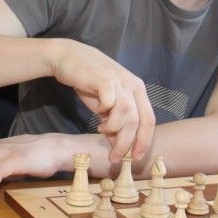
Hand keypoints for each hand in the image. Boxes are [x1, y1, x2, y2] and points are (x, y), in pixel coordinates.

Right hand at [49, 39, 155, 163]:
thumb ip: (114, 125)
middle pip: (138, 121)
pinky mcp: (103, 79)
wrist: (69, 58)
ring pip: (127, 114)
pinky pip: (111, 102)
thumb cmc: (89, 83)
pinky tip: (98, 114)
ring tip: (101, 129)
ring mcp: (119, 81)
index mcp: (138, 91)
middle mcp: (133, 85)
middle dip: (127, 144)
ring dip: (114, 129)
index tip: (134, 158)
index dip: (144, 142)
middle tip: (114, 157)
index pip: (149, 120)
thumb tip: (119, 148)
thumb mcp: (105, 107)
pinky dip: (105, 112)